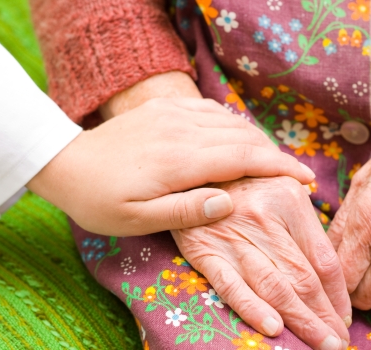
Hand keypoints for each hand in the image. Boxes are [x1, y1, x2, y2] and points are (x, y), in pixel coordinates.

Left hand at [27, 98, 314, 235]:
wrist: (65, 164)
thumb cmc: (99, 200)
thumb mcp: (137, 220)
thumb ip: (184, 212)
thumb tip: (228, 204)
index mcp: (180, 160)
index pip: (244, 159)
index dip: (279, 167)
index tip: (305, 178)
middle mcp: (183, 130)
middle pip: (243, 137)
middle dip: (275, 154)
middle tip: (296, 173)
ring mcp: (173, 114)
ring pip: (230, 121)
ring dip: (257, 139)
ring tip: (272, 160)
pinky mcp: (164, 108)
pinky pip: (209, 109)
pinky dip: (232, 122)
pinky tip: (237, 135)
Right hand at [172, 177, 351, 349]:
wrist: (195, 173)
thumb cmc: (246, 181)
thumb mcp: (281, 184)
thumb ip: (306, 218)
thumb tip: (333, 263)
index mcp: (289, 199)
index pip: (323, 258)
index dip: (338, 294)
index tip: (346, 315)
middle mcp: (264, 218)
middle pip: (303, 278)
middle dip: (324, 316)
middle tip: (339, 342)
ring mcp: (234, 236)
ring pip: (274, 287)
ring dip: (301, 321)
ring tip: (320, 344)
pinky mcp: (206, 251)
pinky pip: (232, 286)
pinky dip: (253, 309)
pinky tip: (274, 329)